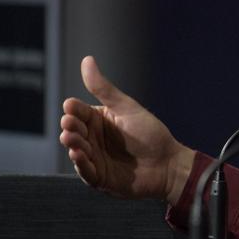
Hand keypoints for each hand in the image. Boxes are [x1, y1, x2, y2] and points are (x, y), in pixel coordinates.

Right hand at [59, 56, 193, 203]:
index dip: (73, 110)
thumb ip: (104, 89)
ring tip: (71, 139)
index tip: (70, 106)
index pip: (78, 112)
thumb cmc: (150, 133)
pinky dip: (81, 164)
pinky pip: (86, 172)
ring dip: (73, 144)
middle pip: (74, 131)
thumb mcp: (126, 108)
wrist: (169, 163)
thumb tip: (86, 60)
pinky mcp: (99, 178)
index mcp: (97, 120)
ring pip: (76, 151)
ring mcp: (94, 159)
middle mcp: (92, 139)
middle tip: (69, 124)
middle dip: (70, 127)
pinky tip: (78, 155)